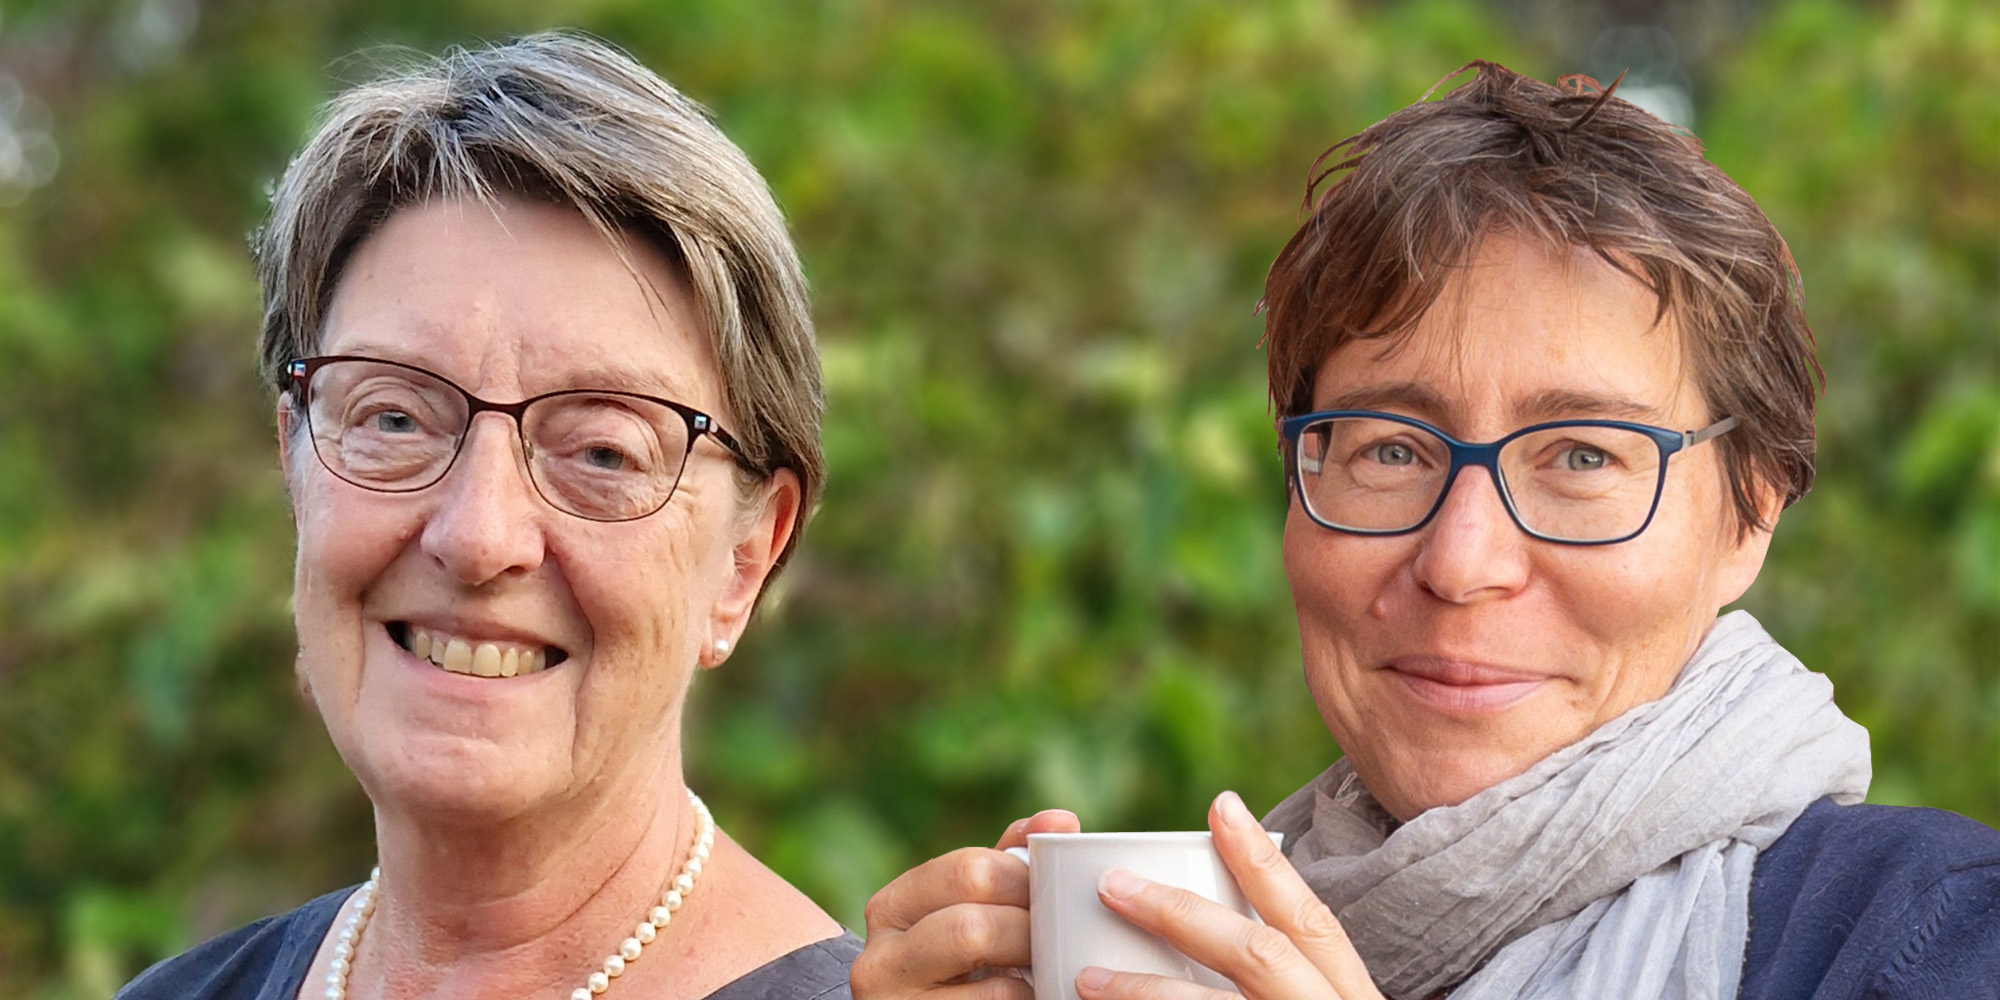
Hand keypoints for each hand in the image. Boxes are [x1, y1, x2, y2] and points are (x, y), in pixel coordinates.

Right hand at [853, 809, 1082, 999]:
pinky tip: (1036, 993)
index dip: (1024, 879)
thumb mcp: (968, 904)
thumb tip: (1061, 821)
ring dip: (1032, 973)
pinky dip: (1028, 999)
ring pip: (991, 986)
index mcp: (892, 908)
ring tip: (1051, 966)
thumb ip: (1007, 860)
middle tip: (1058, 935)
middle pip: (973, 928)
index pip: (968, 871)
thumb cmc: (954, 957)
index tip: (1052, 891)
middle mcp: (879, 960)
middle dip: (1028, 930)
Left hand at [1078, 792, 1383, 999]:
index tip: (1220, 804)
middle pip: (1258, 953)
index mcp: (1350, 998)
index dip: (1263, 862)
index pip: (1310, 920)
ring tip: (1085, 977)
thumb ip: (1294, 980)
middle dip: (1180, 915)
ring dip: (1143, 991)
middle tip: (1111, 884)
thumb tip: (1222, 920)